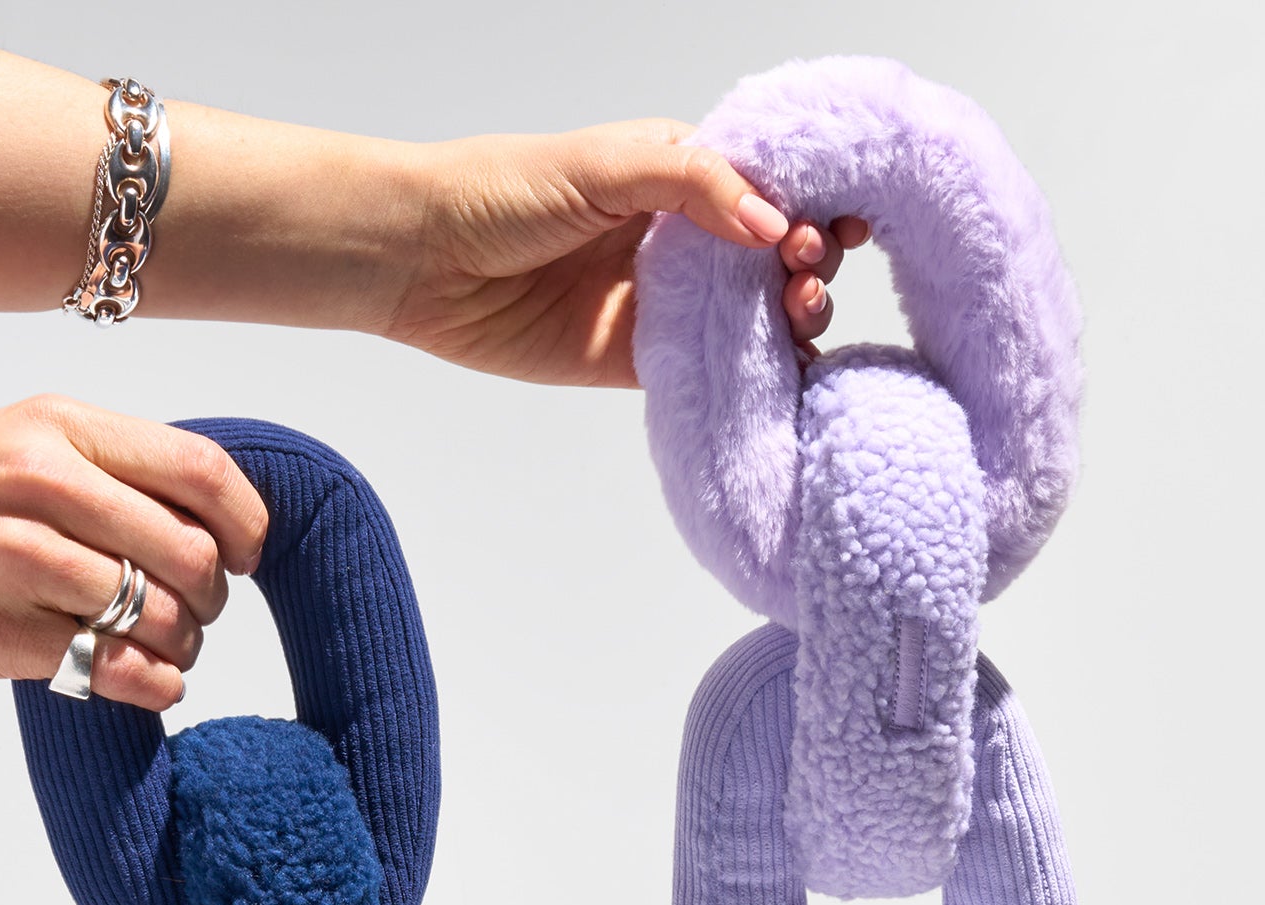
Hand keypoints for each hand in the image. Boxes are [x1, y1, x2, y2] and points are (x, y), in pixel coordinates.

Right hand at [0, 398, 269, 708]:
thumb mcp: (12, 446)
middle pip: (191, 554)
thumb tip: (206, 514)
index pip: (201, 471)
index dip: (246, 525)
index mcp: (55, 428)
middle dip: (212, 598)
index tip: (245, 556)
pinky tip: (146, 684)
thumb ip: (103, 469)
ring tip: (160, 651)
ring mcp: (18, 562)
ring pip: (161, 618)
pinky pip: (119, 672)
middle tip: (193, 615)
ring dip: (182, 648)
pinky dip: (154, 687)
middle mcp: (42, 484)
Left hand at [383, 121, 870, 386]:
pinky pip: (709, 372)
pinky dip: (750, 378)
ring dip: (789, 321)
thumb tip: (772, 220)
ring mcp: (662, 303)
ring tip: (801, 321)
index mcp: (678, 175)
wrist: (429, 262)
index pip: (766, 186)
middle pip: (769, 256)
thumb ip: (692, 185)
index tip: (836, 225)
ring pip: (749, 317)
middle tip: (808, 276)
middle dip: (808, 265)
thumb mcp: (606, 166)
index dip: (809, 203)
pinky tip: (783, 378)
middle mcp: (679, 238)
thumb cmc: (503, 192)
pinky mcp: (638, 361)